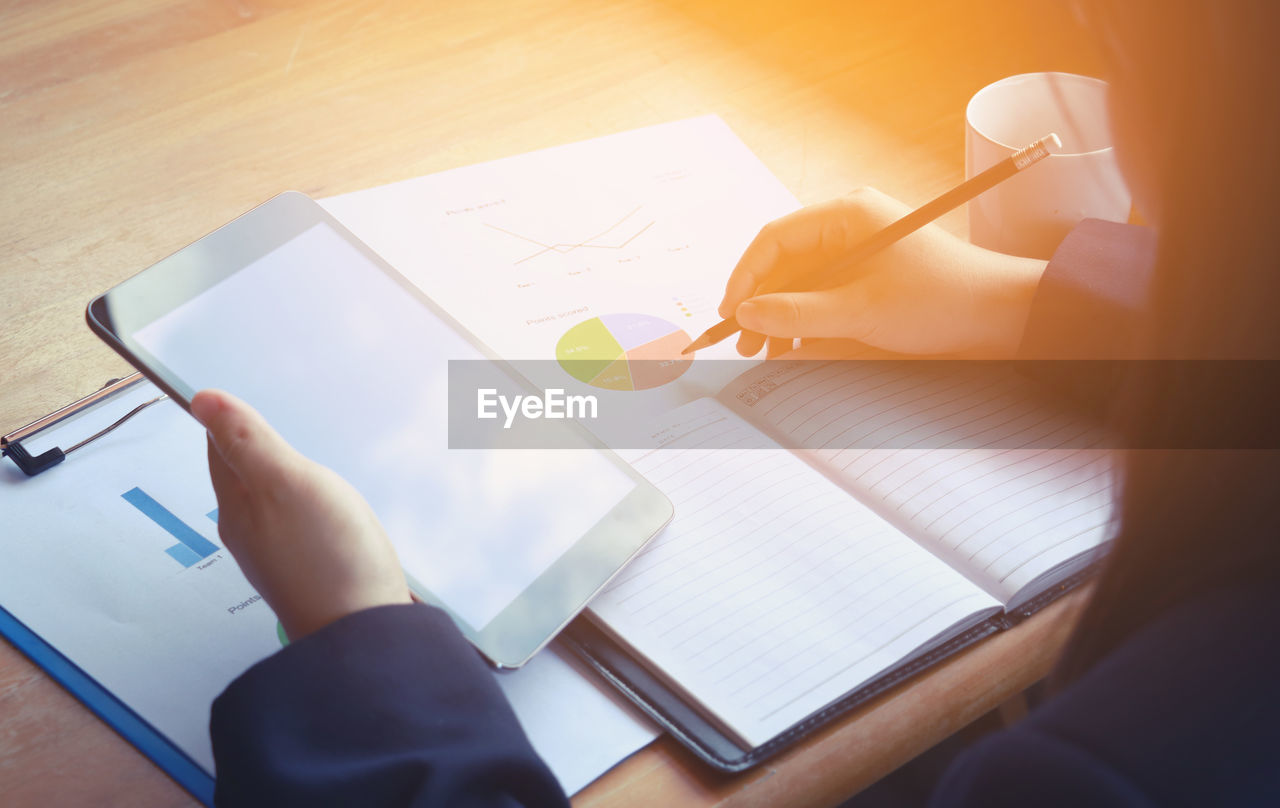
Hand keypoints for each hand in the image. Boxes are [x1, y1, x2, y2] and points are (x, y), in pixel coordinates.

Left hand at [191, 389, 411, 641]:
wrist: (364, 634)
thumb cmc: (326, 558)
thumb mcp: (287, 482)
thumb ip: (248, 440)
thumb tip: (202, 400)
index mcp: (237, 505)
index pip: (221, 447)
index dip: (231, 416)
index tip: (247, 388)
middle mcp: (253, 531)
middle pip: (249, 473)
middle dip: (262, 442)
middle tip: (281, 409)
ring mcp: (284, 553)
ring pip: (278, 499)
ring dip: (290, 472)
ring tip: (311, 446)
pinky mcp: (316, 568)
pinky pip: (305, 523)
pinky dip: (314, 502)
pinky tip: (335, 499)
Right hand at [719, 188, 1047, 357]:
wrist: (999, 316)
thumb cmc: (938, 300)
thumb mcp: (859, 311)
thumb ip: (796, 313)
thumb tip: (745, 315)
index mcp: (846, 215)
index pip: (774, 238)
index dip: (745, 277)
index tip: (730, 314)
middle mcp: (848, 228)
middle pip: (784, 263)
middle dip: (761, 304)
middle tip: (744, 344)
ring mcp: (857, 253)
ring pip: (799, 284)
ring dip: (780, 318)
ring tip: (768, 353)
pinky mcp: (867, 279)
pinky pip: (822, 297)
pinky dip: (805, 322)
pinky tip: (795, 349)